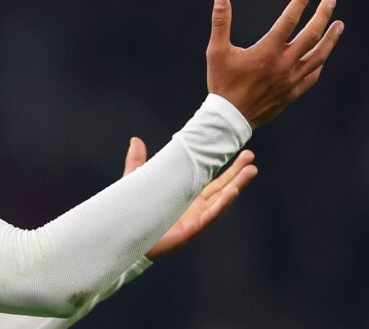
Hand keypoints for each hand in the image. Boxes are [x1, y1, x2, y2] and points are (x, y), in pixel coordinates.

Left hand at [120, 137, 257, 259]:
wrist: (125, 236)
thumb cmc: (133, 212)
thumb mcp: (138, 182)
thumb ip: (137, 162)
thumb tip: (136, 140)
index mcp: (186, 194)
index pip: (210, 178)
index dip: (223, 165)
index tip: (237, 150)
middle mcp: (194, 205)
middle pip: (221, 186)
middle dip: (237, 172)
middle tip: (251, 156)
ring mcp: (194, 217)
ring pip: (221, 199)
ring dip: (236, 186)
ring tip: (251, 171)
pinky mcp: (190, 229)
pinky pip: (210, 216)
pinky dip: (221, 204)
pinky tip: (232, 192)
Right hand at [206, 0, 343, 128]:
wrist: (229, 117)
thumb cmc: (221, 83)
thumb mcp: (216, 51)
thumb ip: (220, 22)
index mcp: (267, 51)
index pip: (288, 20)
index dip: (299, 3)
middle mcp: (283, 64)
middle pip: (310, 35)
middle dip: (322, 15)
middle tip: (331, 0)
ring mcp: (290, 79)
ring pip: (318, 56)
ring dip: (330, 38)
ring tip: (339, 25)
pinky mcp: (292, 93)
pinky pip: (312, 76)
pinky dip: (319, 64)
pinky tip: (322, 57)